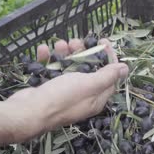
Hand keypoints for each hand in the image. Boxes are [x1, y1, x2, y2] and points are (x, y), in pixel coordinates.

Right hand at [6, 38, 127, 140]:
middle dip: (82, 52)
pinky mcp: (47, 89)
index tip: (103, 41)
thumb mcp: (89, 85)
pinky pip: (50, 70)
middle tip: (76, 41)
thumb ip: (108, 76)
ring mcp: (63, 92)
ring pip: (68, 67)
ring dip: (64, 52)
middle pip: (88, 69)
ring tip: (59, 44)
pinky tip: (43, 50)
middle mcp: (82, 96)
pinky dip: (47, 59)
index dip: (108, 57)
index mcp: (96, 98)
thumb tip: (125, 69)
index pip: (109, 75)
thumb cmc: (61, 98)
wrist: (28, 112)